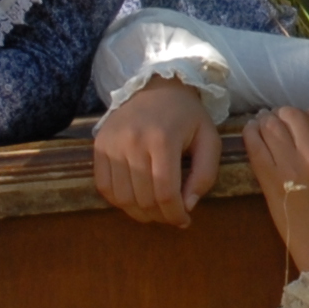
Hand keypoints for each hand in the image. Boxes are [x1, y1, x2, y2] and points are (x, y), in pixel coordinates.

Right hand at [94, 79, 222, 225]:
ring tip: (154, 209)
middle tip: (171, 215)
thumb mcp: (209, 140)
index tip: (185, 220)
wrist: (157, 87)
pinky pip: (103, 186)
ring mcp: (112, 143)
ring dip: (139, 212)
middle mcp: (133, 140)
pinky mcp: (99, 145)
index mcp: (163, 139)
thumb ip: (205, 175)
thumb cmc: (187, 116)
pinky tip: (135, 197)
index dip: (175, 215)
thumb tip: (187, 206)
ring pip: (121, 197)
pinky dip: (119, 200)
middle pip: (143, 199)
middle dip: (160, 216)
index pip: (165, 193)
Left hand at [245, 106, 308, 272]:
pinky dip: (250, 133)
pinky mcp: (269, 178)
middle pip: (291, 114)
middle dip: (285, 116)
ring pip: (270, 124)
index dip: (308, 118)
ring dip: (266, 122)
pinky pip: (254, 145)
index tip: (303, 127)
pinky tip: (252, 132)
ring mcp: (289, 164)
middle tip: (281, 124)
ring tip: (264, 125)